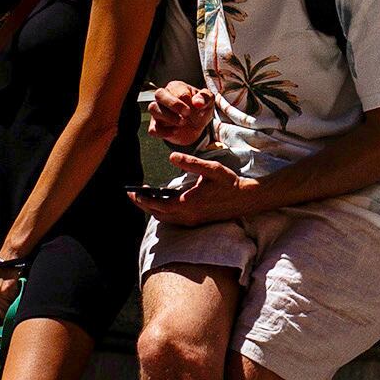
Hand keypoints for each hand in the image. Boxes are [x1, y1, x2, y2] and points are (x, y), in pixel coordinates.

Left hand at [140, 151, 256, 224]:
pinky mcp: (197, 222)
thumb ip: (190, 163)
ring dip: (153, 210)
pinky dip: (164, 213)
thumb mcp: (211, 169)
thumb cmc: (229, 183)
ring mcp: (193, 221)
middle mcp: (188, 216)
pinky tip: (162, 204)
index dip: (143, 199)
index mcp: (188, 203)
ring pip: (165, 219)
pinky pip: (174, 221)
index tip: (132, 191)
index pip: (158, 204)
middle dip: (143, 205)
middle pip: (158, 214)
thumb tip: (171, 157)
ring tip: (144, 198)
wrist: (246, 199)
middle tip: (132, 195)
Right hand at [143, 79, 213, 146]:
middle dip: (173, 104)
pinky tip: (176, 131)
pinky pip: (153, 129)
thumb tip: (198, 102)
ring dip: (168, 117)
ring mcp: (158, 112)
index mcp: (176, 87)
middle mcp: (164, 97)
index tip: (197, 107)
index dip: (187, 99)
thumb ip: (205, 98)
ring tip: (183, 123)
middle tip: (187, 113)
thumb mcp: (208, 102)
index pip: (176, 89)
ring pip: (153, 108)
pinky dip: (164, 132)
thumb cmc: (200, 110)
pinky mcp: (156, 126)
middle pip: (159, 94)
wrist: (197, 128)